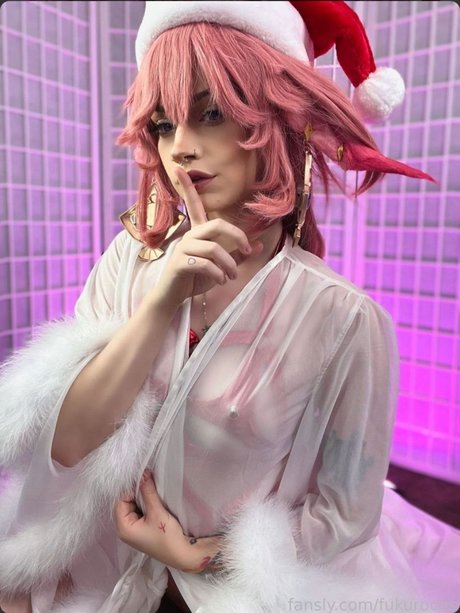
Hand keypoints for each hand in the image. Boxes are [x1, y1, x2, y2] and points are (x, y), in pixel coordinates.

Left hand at [115, 470, 224, 573]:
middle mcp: (125, 530)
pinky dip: (146, 504)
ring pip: (134, 507)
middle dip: (137, 493)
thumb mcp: (157, 511)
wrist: (183, 554)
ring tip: (153, 490)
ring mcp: (134, 531)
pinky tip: (155, 499)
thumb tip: (143, 473)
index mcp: (123, 528)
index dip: (132, 489)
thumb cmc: (167, 536)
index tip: (144, 479)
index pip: (121, 500)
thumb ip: (148, 491)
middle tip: (149, 483)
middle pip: (126, 503)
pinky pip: (140, 512)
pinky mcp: (142, 530)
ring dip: (143, 498)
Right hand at [152, 167, 262, 309]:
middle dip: (237, 237)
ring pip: (213, 248)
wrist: (173, 297)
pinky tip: (220, 281)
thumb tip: (258, 244)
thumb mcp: (220, 266)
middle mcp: (189, 236)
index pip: (193, 205)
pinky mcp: (179, 264)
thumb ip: (237, 255)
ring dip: (229, 264)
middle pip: (216, 224)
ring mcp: (183, 249)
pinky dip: (218, 274)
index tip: (179, 168)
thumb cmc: (195, 279)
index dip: (187, 187)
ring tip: (232, 276)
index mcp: (197, 233)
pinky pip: (205, 264)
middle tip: (247, 253)